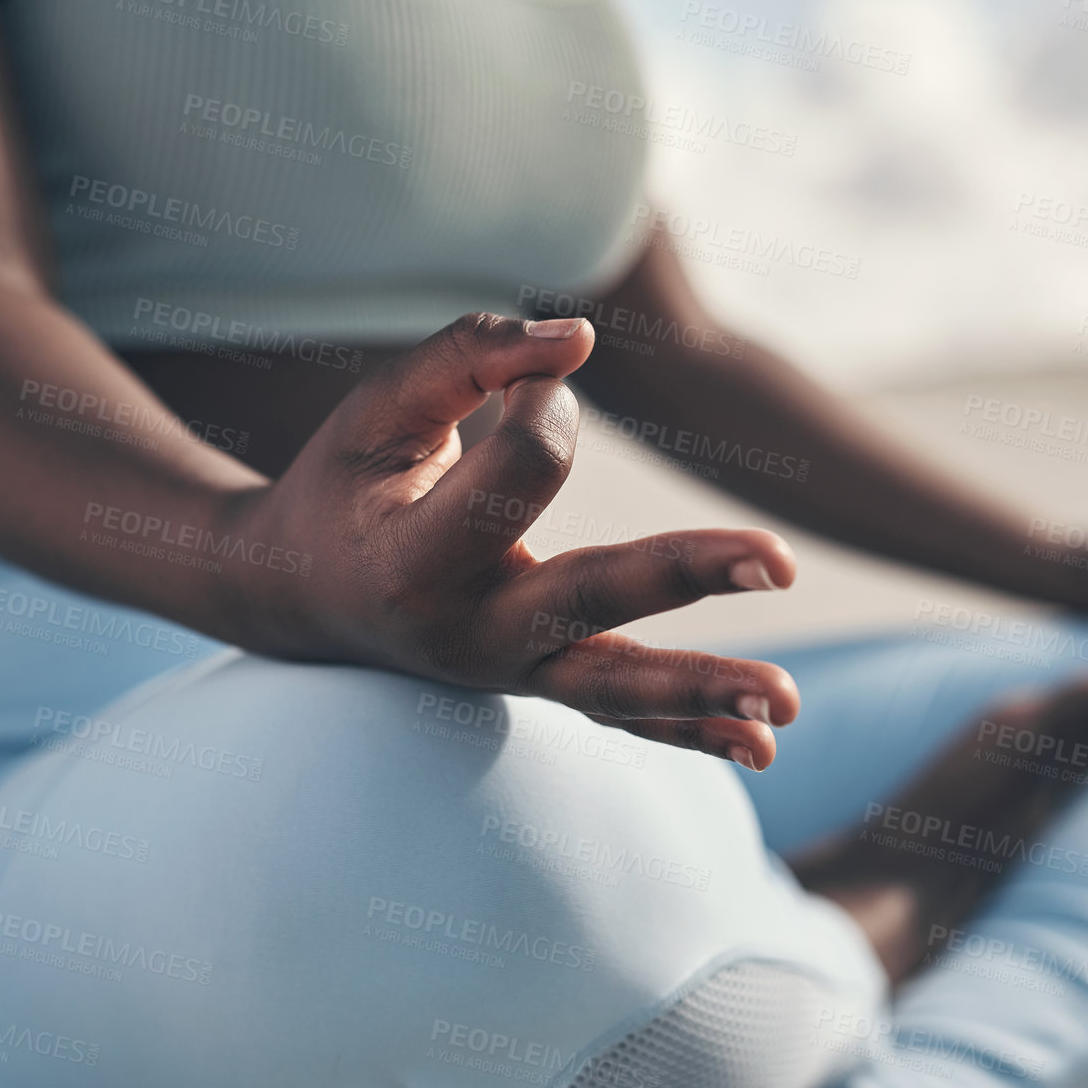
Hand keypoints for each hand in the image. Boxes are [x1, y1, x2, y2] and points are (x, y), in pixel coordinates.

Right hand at [221, 313, 800, 766]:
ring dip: (707, 693)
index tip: (533, 381)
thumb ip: (471, 356)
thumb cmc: (345, 484)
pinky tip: (762, 746)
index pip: (522, 470)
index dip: (545, 403)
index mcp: (413, 559)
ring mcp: (505, 675)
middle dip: (688, 574)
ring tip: (787, 701)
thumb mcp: (383, 409)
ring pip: (615, 688)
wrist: (300, 597)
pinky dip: (691, 731)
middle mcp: (464, 633)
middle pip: (590, 597)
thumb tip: (582, 341)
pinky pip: (620, 717)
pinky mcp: (537, 686)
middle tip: (782, 561)